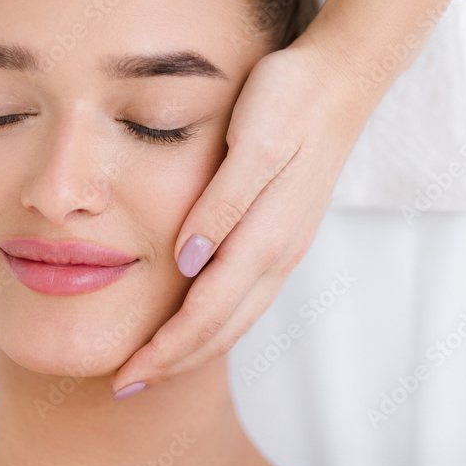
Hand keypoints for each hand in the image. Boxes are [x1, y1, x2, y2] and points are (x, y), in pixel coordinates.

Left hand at [111, 35, 372, 394]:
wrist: (342, 81)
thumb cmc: (290, 101)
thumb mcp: (252, 141)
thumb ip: (222, 204)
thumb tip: (189, 262)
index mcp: (266, 234)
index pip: (207, 312)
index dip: (165, 349)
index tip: (124, 375)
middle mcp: (280, 251)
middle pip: (224, 328)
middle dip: (175, 362)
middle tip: (125, 385)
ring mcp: (288, 245)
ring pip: (240, 317)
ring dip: (197, 348)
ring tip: (157, 364)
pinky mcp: (289, 232)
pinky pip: (251, 295)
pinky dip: (220, 321)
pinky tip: (201, 319)